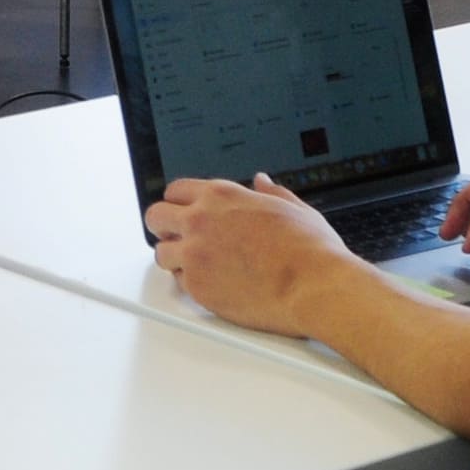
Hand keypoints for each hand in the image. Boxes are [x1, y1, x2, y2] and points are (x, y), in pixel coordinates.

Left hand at [142, 174, 366, 338]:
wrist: (314, 286)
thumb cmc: (310, 250)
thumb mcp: (294, 207)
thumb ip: (271, 192)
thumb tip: (262, 182)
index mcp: (222, 196)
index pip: (176, 190)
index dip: (180, 202)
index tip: (184, 211)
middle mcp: (200, 221)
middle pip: (155, 216)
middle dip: (164, 226)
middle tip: (177, 236)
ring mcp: (195, 255)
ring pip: (161, 252)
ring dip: (175, 256)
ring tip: (195, 264)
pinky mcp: (197, 287)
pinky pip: (178, 282)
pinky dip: (191, 282)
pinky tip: (211, 282)